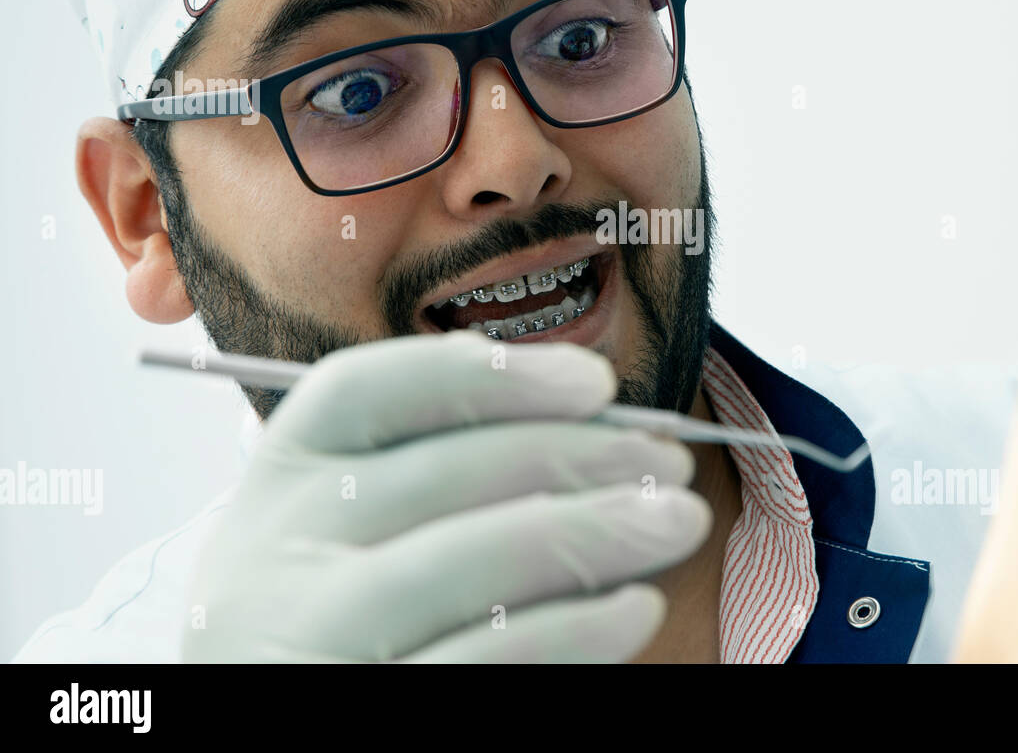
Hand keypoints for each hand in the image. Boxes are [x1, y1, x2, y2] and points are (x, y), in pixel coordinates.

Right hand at [181, 331, 709, 661]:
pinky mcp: (349, 710)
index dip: (485, 376)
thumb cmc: (348, 606)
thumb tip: (573, 401)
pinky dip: (569, 631)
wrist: (291, 694)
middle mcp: (272, 552)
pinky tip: (634, 608)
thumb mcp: (356, 523)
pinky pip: (479, 662)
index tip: (595, 380)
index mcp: (280, 479)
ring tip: (676, 521)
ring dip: (588, 532)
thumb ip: (436, 463)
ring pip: (460, 564)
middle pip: (433, 475)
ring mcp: (305, 638)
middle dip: (572, 456)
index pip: (361, 391)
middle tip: (669, 461)